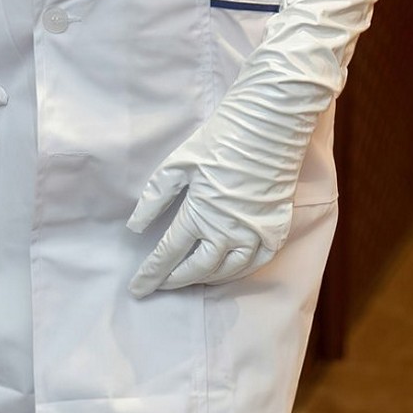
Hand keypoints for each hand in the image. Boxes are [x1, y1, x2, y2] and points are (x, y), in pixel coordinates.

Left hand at [127, 116, 294, 295]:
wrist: (269, 123)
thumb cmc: (219, 139)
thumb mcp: (178, 164)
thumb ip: (155, 198)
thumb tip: (135, 227)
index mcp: (200, 214)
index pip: (169, 253)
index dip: (151, 273)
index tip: (137, 288)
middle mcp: (228, 231)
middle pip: (198, 268)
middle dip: (176, 280)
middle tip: (161, 285)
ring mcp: (255, 233)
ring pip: (228, 270)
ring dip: (206, 278)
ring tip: (190, 278)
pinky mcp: (277, 228)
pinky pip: (258, 262)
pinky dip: (240, 271)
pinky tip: (228, 269)